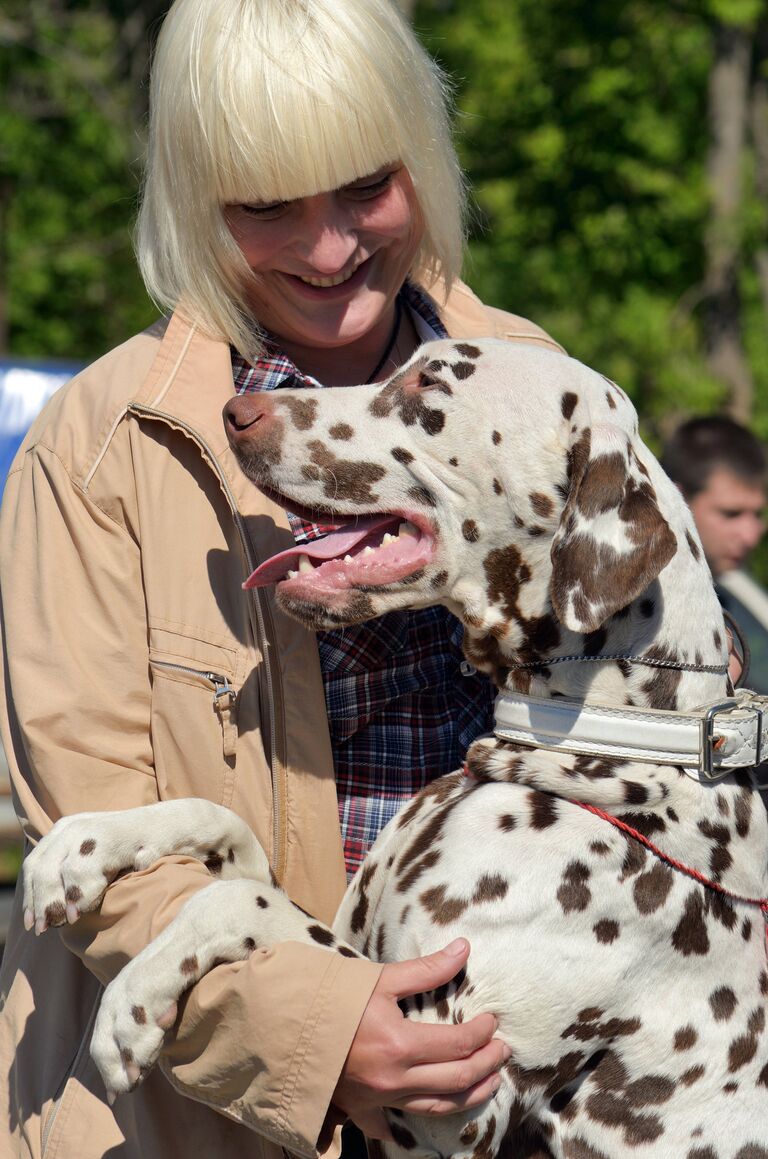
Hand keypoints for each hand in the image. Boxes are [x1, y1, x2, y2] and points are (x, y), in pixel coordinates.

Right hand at [333, 938, 508, 1139]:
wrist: (287, 1025)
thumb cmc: (333, 997)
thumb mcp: (380, 978)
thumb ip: (426, 969)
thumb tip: (464, 950)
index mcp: (400, 1045)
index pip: (459, 1044)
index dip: (483, 1033)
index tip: (493, 1021)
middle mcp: (394, 1080)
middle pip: (457, 1080)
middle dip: (487, 1064)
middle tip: (503, 1050)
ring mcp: (379, 1101)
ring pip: (439, 1108)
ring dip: (472, 1096)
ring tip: (490, 1081)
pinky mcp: (364, 1111)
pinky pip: (399, 1126)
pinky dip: (423, 1121)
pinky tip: (439, 1112)